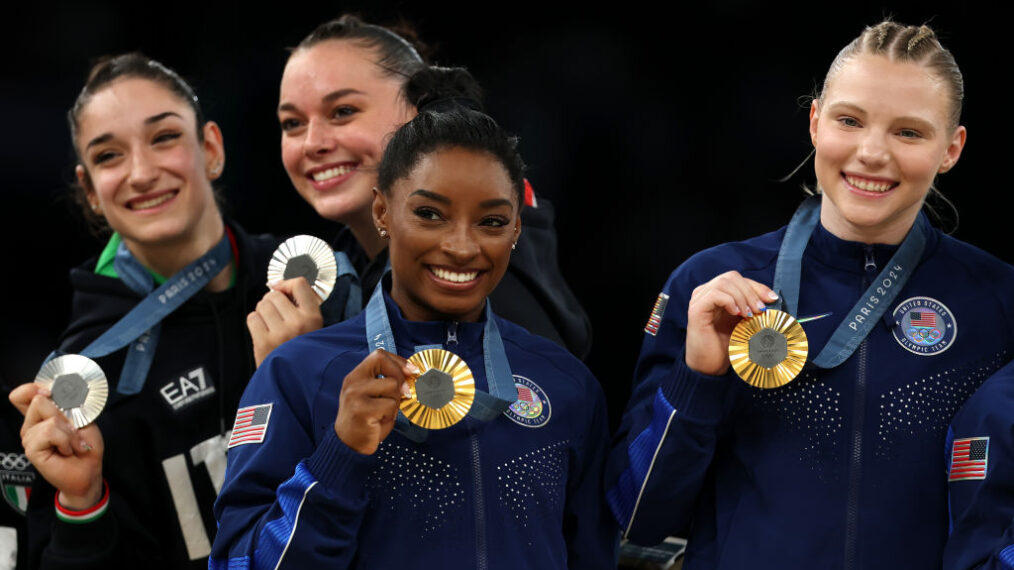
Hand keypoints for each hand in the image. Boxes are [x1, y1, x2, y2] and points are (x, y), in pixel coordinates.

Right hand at [15, 385, 103, 509]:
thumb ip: (67, 403)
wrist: (89, 469)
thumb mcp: (81, 418)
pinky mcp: (31, 449)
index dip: (33, 387)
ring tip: (72, 444)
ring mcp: (29, 437)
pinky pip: (49, 432)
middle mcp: (32, 424)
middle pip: (38, 399)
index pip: (22, 394)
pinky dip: (65, 440)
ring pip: (49, 418)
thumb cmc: (86, 446)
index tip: (51, 390)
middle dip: (64, 414)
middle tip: (73, 430)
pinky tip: (67, 450)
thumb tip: (56, 389)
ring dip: (69, 431)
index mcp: (41, 415)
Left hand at [247, 277, 324, 365]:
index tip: (280, 289)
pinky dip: (255, 323)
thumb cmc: (302, 351)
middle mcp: (298, 324)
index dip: (286, 284)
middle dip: (271, 302)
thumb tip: (276, 285)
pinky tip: (263, 333)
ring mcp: (280, 334)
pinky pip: (252, 318)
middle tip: (276, 315)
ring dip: (263, 312)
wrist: (295, 384)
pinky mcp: (263, 343)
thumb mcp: (314, 328)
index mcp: (314, 318)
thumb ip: (302, 306)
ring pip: (262, 305)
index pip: (299, 284)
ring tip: (270, 325)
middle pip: (274, 295)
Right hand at [335, 349, 417, 454]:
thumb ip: (386, 383)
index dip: (398, 361)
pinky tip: (379, 422)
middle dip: (400, 377)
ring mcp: (356, 395)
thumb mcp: (373, 396)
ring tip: (384, 413)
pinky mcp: (362, 409)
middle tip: (404, 393)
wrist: (348, 445)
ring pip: (392, 386)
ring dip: (395, 402)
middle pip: (385, 363)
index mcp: (355, 376)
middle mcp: (353, 382)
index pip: (378, 355)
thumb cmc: (366, 421)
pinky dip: (390, 415)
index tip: (411, 370)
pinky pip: (390, 405)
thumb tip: (411, 373)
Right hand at [685, 271, 778, 375]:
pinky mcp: (696, 309)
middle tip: (760, 310)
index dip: (756, 287)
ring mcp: (699, 300)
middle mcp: (705, 293)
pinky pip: (715, 294)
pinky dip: (730, 302)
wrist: (710, 366)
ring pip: (724, 283)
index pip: (738, 280)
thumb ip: (753, 308)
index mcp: (716, 294)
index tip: (771, 299)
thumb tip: (771, 298)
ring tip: (749, 314)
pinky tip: (737, 314)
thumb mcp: (744, 322)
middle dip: (751, 291)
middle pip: (731, 277)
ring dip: (742, 297)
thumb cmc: (725, 346)